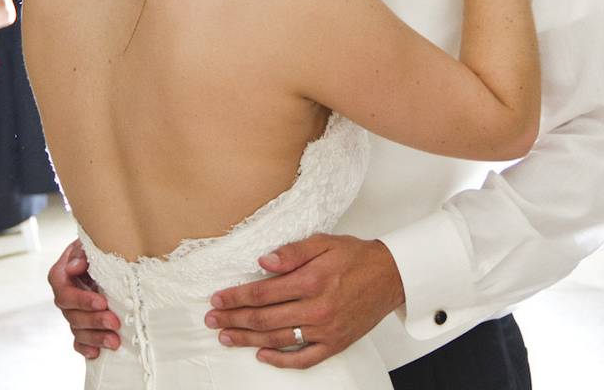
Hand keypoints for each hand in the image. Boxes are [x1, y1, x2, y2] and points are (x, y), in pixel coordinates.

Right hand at [48, 239, 120, 358]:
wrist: (103, 254)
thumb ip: (80, 253)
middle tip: (115, 323)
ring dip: (95, 337)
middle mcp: (65, 297)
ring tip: (114, 342)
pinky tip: (96, 353)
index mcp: (61, 277)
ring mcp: (73, 312)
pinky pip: (78, 341)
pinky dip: (85, 348)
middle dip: (94, 321)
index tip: (102, 302)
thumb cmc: (95, 247)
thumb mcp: (88, 243)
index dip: (82, 301)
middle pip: (72, 316)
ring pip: (77, 330)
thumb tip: (75, 267)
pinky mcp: (82, 323)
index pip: (66, 294)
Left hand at [205, 234, 403, 369]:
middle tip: (212, 319)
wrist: (391, 276)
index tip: (217, 298)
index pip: (262, 293)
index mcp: (311, 281)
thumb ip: (293, 252)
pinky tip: (261, 355)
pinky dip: (280, 360)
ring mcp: (325, 330)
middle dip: (233, 318)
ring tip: (226, 336)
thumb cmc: (357, 257)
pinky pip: (303, 358)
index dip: (235, 296)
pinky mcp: (334, 343)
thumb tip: (264, 261)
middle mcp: (316, 309)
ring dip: (247, 339)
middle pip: (264, 318)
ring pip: (277, 339)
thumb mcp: (324, 242)